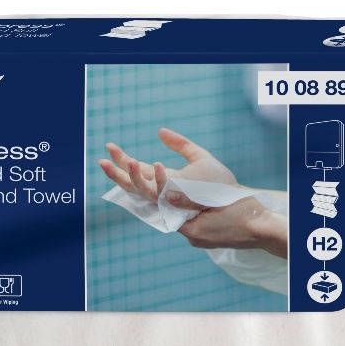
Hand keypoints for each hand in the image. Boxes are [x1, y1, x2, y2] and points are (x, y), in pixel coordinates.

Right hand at [98, 128, 237, 202]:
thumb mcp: (200, 159)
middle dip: (118, 173)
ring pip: (147, 194)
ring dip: (136, 177)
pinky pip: (169, 198)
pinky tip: (158, 165)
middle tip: (103, 159)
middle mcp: (166, 195)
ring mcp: (173, 206)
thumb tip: (159, 131)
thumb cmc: (222, 187)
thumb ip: (181, 145)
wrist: (241, 208)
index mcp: (167, 181)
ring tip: (128, 160)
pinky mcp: (182, 214)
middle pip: (136, 186)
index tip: (111, 147)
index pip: (140, 172)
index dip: (124, 161)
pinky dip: (162, 182)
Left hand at [166, 191, 287, 258]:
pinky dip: (198, 211)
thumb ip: (189, 199)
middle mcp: (196, 239)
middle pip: (177, 216)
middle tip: (176, 181)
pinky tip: (203, 199)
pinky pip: (199, 222)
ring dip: (188, 204)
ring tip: (189, 188)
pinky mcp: (213, 238)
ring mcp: (205, 240)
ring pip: (189, 218)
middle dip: (176, 199)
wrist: (266, 229)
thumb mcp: (215, 200)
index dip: (165, 194)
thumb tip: (168, 195)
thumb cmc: (244, 212)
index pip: (169, 212)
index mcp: (193, 232)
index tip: (165, 177)